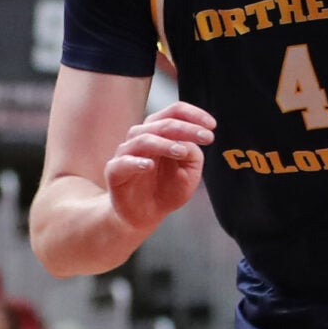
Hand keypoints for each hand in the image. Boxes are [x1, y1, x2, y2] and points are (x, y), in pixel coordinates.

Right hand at [103, 101, 214, 233]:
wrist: (145, 216)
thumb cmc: (165, 190)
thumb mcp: (189, 173)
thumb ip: (193, 155)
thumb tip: (190, 143)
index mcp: (159, 133)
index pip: (174, 113)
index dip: (193, 115)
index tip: (212, 125)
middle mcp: (141, 138)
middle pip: (162, 123)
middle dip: (187, 128)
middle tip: (206, 137)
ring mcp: (127, 154)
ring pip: (143, 139)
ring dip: (165, 143)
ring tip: (181, 152)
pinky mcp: (115, 172)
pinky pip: (123, 163)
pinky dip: (136, 162)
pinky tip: (149, 166)